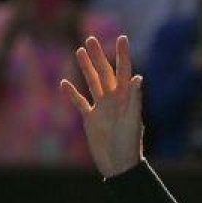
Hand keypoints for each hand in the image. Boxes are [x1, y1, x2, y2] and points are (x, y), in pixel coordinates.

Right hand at [60, 36, 143, 177]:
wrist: (119, 165)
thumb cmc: (129, 144)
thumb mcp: (133, 120)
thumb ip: (134, 99)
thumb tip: (137, 76)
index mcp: (126, 98)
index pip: (124, 71)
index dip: (123, 55)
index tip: (122, 37)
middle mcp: (114, 100)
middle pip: (105, 73)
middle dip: (98, 56)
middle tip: (90, 38)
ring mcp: (101, 108)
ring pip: (92, 83)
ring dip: (86, 68)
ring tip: (79, 51)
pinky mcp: (90, 119)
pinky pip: (80, 103)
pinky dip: (72, 93)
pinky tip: (64, 83)